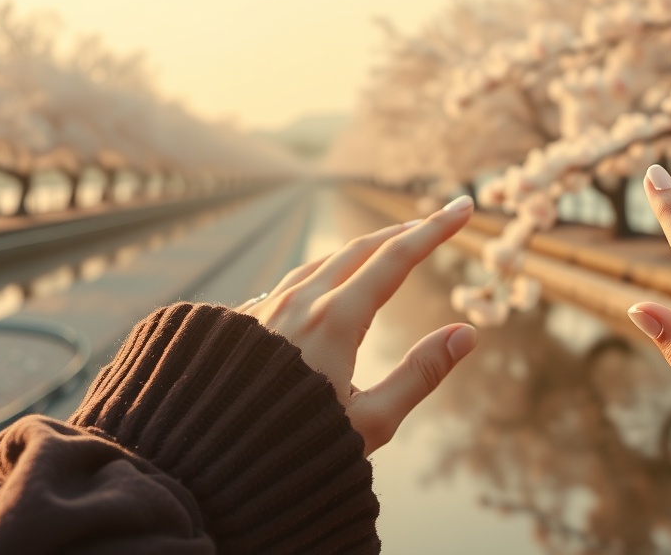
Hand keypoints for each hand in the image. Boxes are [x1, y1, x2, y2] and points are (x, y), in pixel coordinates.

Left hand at [237, 195, 478, 455]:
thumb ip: (421, 374)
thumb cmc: (294, 452)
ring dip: (362, 250)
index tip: (463, 208)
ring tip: (388, 247)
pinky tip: (326, 282)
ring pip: (322, 263)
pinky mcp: (241, 323)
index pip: (396, 259)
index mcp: (336, 320)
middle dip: (403, 233)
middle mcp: (299, 303)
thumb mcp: (371, 423)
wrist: (204, 462)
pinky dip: (324, 271)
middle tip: (436, 222)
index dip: (434, 231)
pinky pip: (291, 283)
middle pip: (360, 250)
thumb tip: (466, 334)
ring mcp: (266, 309)